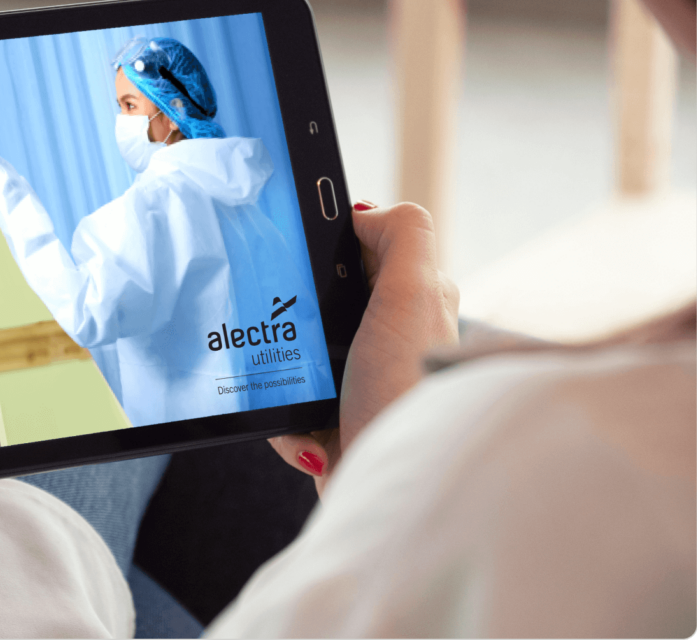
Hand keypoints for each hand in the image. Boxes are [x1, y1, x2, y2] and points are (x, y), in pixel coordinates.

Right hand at [269, 202, 459, 493]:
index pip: (362, 248)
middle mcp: (390, 338)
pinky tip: (307, 436)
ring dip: (283, 374)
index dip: (329, 245)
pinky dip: (287, 423)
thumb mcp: (412, 295)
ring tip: (299, 392)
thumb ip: (402, 235)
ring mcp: (359, 381)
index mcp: (413, 299)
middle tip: (292, 329)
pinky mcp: (334, 421)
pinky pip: (287, 404)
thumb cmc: (406, 392)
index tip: (299, 252)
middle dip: (293, 315)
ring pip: (294, 352)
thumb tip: (363, 211)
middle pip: (318, 299)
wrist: (393, 486)